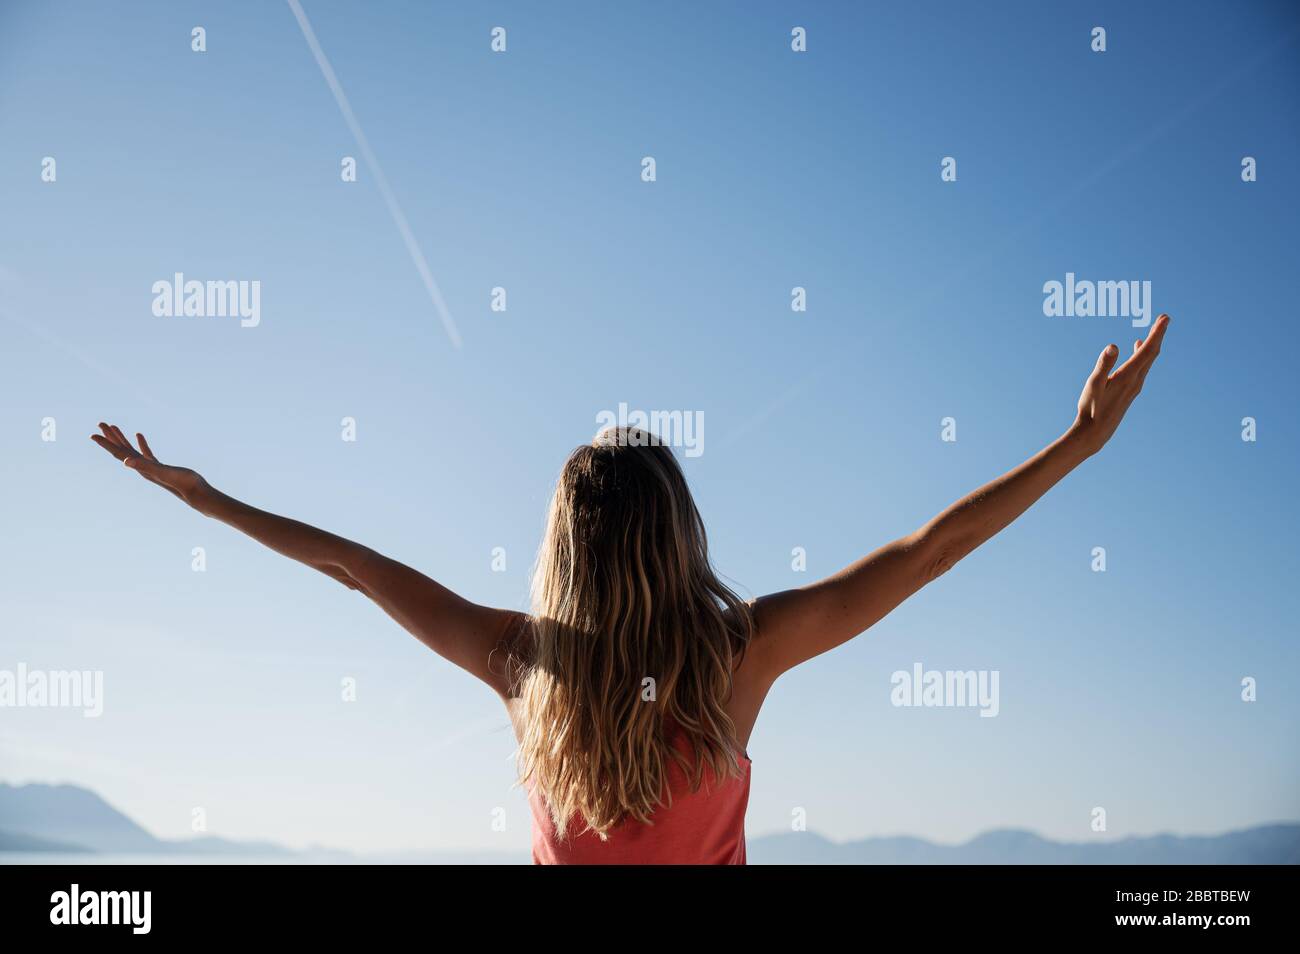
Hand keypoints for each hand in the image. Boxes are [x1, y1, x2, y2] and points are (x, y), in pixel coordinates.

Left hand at [90, 423, 207, 504]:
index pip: (118, 453)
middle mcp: (141, 468)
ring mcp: (150, 467)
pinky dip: (141, 443)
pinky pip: (145, 452)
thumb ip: (144, 466)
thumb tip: (125, 461)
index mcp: (140, 467)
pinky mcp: (159, 466)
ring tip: (113, 427)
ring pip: (131, 450)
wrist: (196, 493)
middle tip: (100, 424)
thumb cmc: (182, 482)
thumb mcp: (162, 471)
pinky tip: (139, 435)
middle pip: (121, 450)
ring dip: (122, 439)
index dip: (106, 444)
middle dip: (110, 437)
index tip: (92, 435)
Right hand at [1071, 313, 1169, 455]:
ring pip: (1147, 361)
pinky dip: (1143, 355)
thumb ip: (1103, 364)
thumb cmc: (1091, 409)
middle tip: (1164, 318)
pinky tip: (1137, 351)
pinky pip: (1141, 368)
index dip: (1157, 333)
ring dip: (1151, 345)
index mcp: (1128, 376)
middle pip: (1151, 354)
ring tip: (1154, 331)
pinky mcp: (1130, 390)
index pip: (1147, 351)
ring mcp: (1134, 386)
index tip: (1165, 318)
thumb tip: (1113, 345)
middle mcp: (1136, 381)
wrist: (1095, 432)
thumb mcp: (1093, 384)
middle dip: (1158, 335)